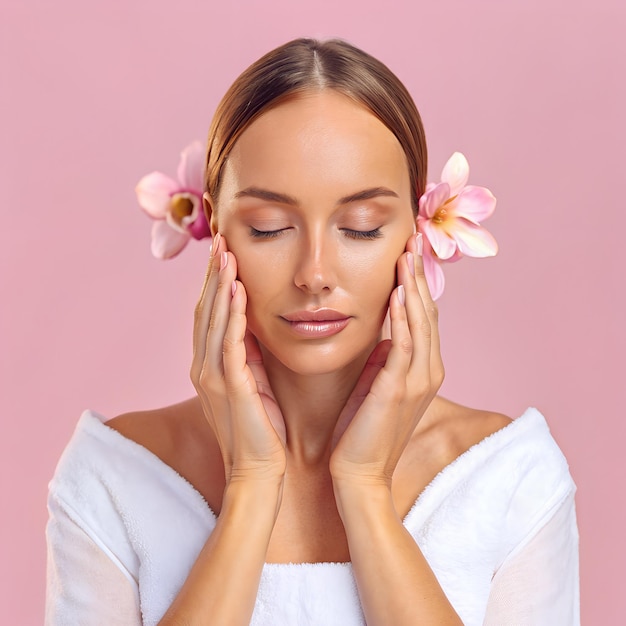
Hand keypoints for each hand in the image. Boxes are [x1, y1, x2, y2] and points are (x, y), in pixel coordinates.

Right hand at [190, 233, 286, 484]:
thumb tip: (253, 327)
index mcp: (209, 367)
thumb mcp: (250, 386)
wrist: (259, 472)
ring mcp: (213, 376)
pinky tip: (237, 290)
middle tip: (218, 240)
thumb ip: (246, 357)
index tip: (223, 253)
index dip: (213, 283)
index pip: (209, 316)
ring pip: (212, 320)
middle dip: (211, 275)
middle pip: (204, 310)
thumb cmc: (259, 431)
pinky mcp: (230, 386)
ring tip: (225, 254)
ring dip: (218, 285)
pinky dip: (231, 314)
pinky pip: (229, 342)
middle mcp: (204, 367)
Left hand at [329, 232, 443, 487]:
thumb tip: (386, 334)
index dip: (416, 286)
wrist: (360, 474)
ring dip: (414, 286)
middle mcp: (427, 370)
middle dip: (419, 277)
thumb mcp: (378, 386)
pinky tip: (400, 291)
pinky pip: (405, 343)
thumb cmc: (363, 431)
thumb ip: (386, 360)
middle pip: (427, 312)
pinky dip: (405, 316)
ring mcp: (417, 380)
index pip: (422, 318)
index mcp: (421, 369)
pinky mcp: (400, 388)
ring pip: (421, 322)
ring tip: (408, 255)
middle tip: (411, 242)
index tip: (406, 257)